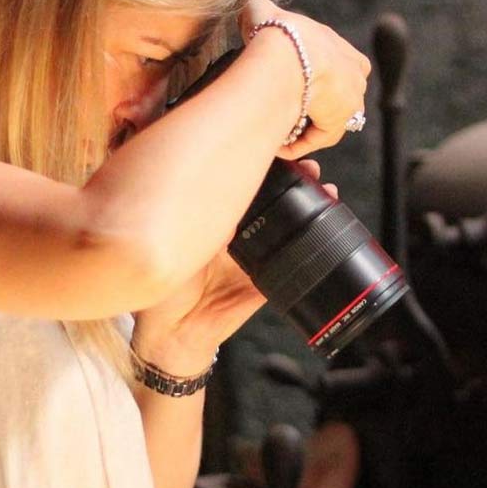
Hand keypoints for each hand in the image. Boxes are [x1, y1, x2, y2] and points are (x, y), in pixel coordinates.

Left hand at [131, 160, 336, 370]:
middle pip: (272, 202)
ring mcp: (256, 260)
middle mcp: (238, 238)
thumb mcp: (174, 246)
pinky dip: (313, 247)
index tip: (279, 153)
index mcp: (215, 225)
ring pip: (289, 228)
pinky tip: (326, 229)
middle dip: (295, 182)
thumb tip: (214, 190)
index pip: (243, 189)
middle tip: (310, 168)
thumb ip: (194, 223)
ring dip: (311, 208)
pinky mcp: (269, 284)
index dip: (263, 170)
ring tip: (326, 190)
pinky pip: (294, 263)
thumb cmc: (160, 290)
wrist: (174, 334)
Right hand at [239, 0, 370, 159]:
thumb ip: (261, 14)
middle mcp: (353, 78)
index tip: (294, 80)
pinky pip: (315, 139)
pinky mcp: (336, 125)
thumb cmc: (278, 32)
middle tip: (285, 107)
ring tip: (277, 126)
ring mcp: (348, 103)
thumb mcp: (264, 11)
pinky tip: (276, 143)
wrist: (286, 54)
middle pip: (337, 97)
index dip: (319, 75)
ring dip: (304, 125)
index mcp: (343, 51)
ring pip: (326, 120)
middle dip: (313, 104)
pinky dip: (296, 143)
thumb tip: (253, 18)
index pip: (342, 66)